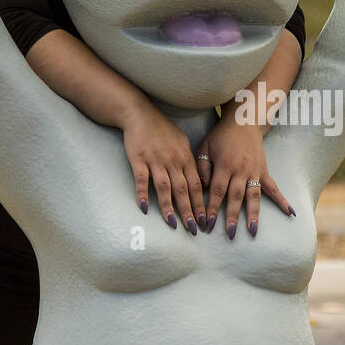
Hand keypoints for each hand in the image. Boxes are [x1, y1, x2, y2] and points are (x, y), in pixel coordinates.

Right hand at [121, 102, 204, 234]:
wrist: (140, 114)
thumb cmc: (162, 130)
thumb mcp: (182, 143)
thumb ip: (190, 163)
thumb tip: (200, 182)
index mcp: (185, 158)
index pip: (197, 185)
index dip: (201, 204)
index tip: (205, 220)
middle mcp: (173, 161)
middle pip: (183, 190)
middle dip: (189, 211)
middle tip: (194, 229)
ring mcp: (155, 161)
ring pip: (164, 188)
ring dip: (169, 207)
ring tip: (172, 224)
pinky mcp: (138, 160)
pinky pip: (142, 179)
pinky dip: (143, 194)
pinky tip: (144, 208)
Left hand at [196, 115, 294, 238]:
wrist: (243, 122)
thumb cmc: (220, 137)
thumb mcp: (205, 147)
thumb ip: (202, 168)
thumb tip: (202, 189)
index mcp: (225, 165)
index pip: (217, 190)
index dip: (212, 208)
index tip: (207, 223)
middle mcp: (241, 170)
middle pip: (236, 197)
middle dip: (232, 216)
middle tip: (229, 234)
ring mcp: (255, 171)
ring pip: (254, 196)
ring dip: (253, 214)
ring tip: (253, 231)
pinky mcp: (264, 171)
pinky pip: (274, 188)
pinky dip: (282, 201)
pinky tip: (290, 213)